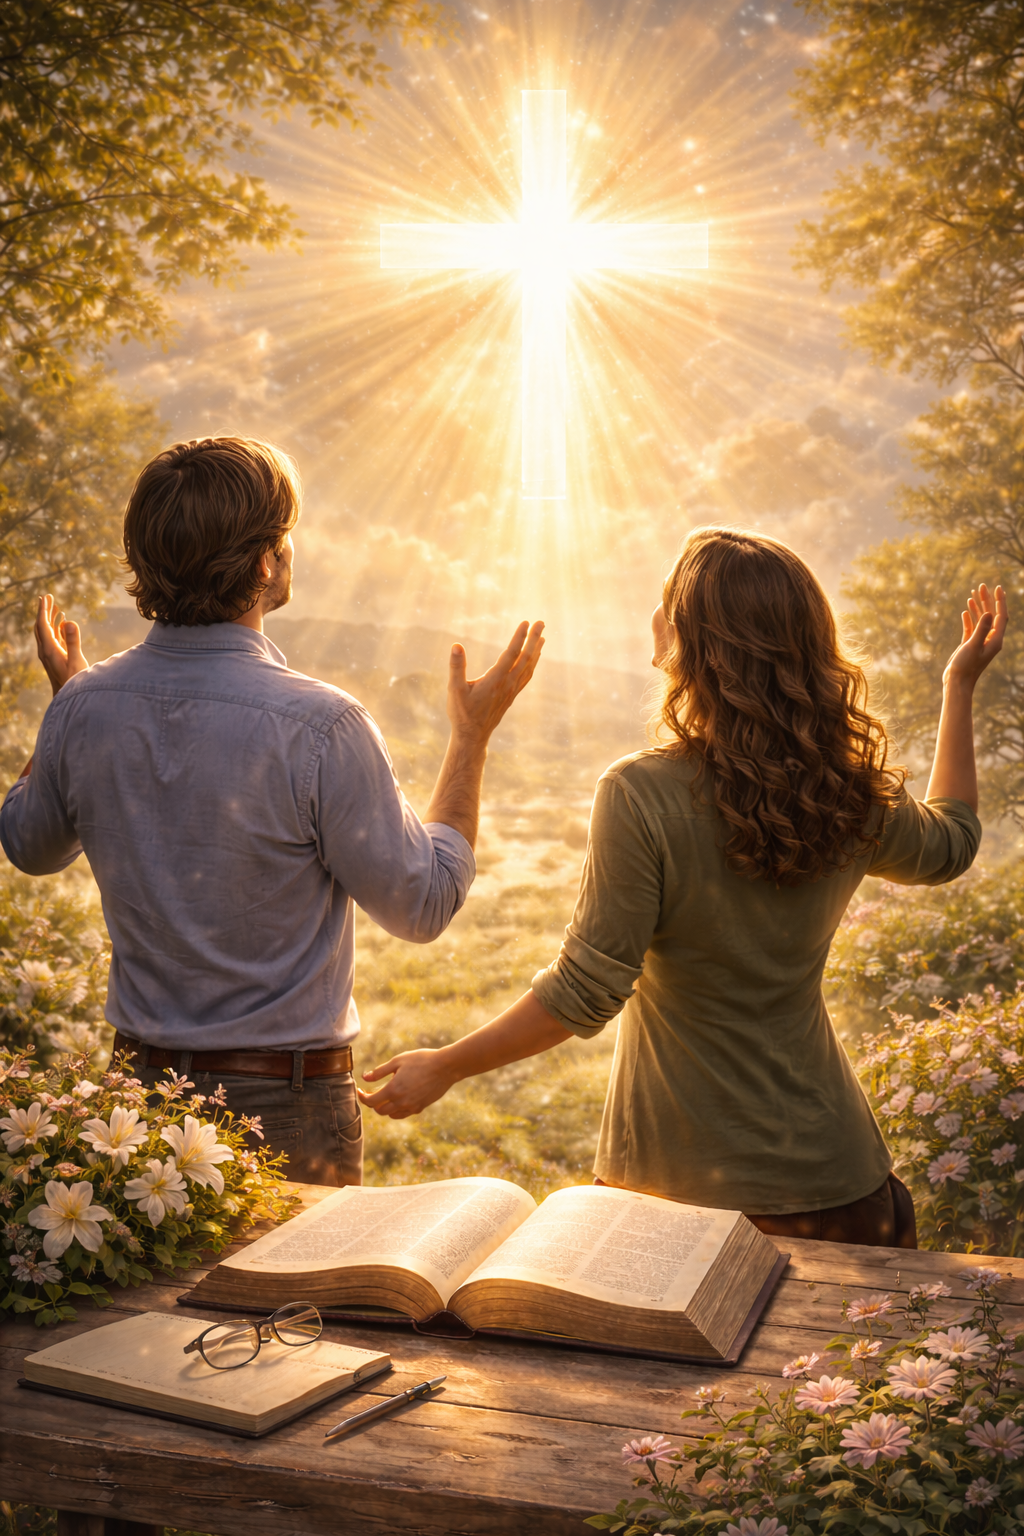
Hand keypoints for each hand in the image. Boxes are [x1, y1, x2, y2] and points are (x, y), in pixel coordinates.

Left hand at [34, 594, 89, 696]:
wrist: (68, 698)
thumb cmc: (74, 682)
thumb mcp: (76, 661)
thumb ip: (73, 641)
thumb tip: (69, 621)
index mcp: (48, 650)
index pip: (43, 626)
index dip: (43, 610)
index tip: (45, 597)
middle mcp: (46, 651)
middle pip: (41, 626)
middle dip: (43, 611)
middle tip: (47, 597)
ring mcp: (50, 654)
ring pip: (47, 632)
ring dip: (50, 618)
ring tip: (55, 606)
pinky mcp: (56, 657)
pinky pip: (54, 638)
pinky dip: (56, 628)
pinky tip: (62, 623)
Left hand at [358, 1048, 457, 1119]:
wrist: (445, 1067)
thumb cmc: (421, 1060)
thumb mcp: (398, 1061)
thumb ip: (380, 1071)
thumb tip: (365, 1078)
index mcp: (393, 1089)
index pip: (371, 1101)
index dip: (362, 1096)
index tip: (359, 1090)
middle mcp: (401, 1102)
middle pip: (379, 1110)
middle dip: (372, 1102)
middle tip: (370, 1092)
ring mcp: (411, 1107)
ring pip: (391, 1114)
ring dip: (384, 1107)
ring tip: (384, 1095)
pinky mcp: (420, 1108)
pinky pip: (403, 1114)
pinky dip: (396, 1110)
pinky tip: (397, 1099)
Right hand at [447, 620, 544, 744]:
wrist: (473, 735)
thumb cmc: (461, 713)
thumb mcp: (455, 690)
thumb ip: (456, 667)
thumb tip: (456, 645)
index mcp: (494, 680)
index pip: (511, 654)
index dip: (519, 638)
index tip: (526, 623)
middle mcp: (507, 684)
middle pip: (525, 658)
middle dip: (534, 639)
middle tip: (542, 622)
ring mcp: (511, 690)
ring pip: (528, 667)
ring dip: (536, 650)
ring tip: (543, 636)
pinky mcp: (511, 695)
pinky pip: (526, 676)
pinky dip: (532, 664)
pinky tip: (534, 657)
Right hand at [944, 583, 1006, 689]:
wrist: (957, 683)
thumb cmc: (966, 667)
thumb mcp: (973, 646)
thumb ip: (981, 629)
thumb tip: (988, 613)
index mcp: (995, 640)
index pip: (1001, 616)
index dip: (1000, 601)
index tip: (996, 587)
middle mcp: (990, 640)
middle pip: (992, 616)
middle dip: (988, 600)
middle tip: (982, 586)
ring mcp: (980, 642)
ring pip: (981, 620)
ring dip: (978, 607)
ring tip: (973, 593)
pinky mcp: (970, 645)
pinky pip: (972, 628)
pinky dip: (970, 619)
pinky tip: (966, 610)